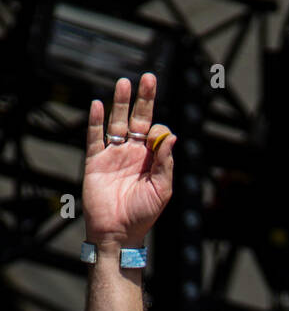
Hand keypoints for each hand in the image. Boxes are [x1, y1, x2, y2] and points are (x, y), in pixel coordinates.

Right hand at [83, 73, 175, 246]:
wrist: (118, 233)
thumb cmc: (143, 215)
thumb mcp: (162, 190)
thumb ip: (166, 163)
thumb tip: (170, 136)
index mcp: (151, 160)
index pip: (156, 133)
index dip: (159, 131)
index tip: (157, 140)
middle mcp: (133, 153)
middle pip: (139, 119)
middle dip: (144, 98)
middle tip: (149, 77)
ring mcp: (114, 154)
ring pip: (117, 122)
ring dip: (121, 102)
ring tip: (124, 82)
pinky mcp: (96, 160)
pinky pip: (95, 137)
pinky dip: (96, 121)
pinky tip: (98, 104)